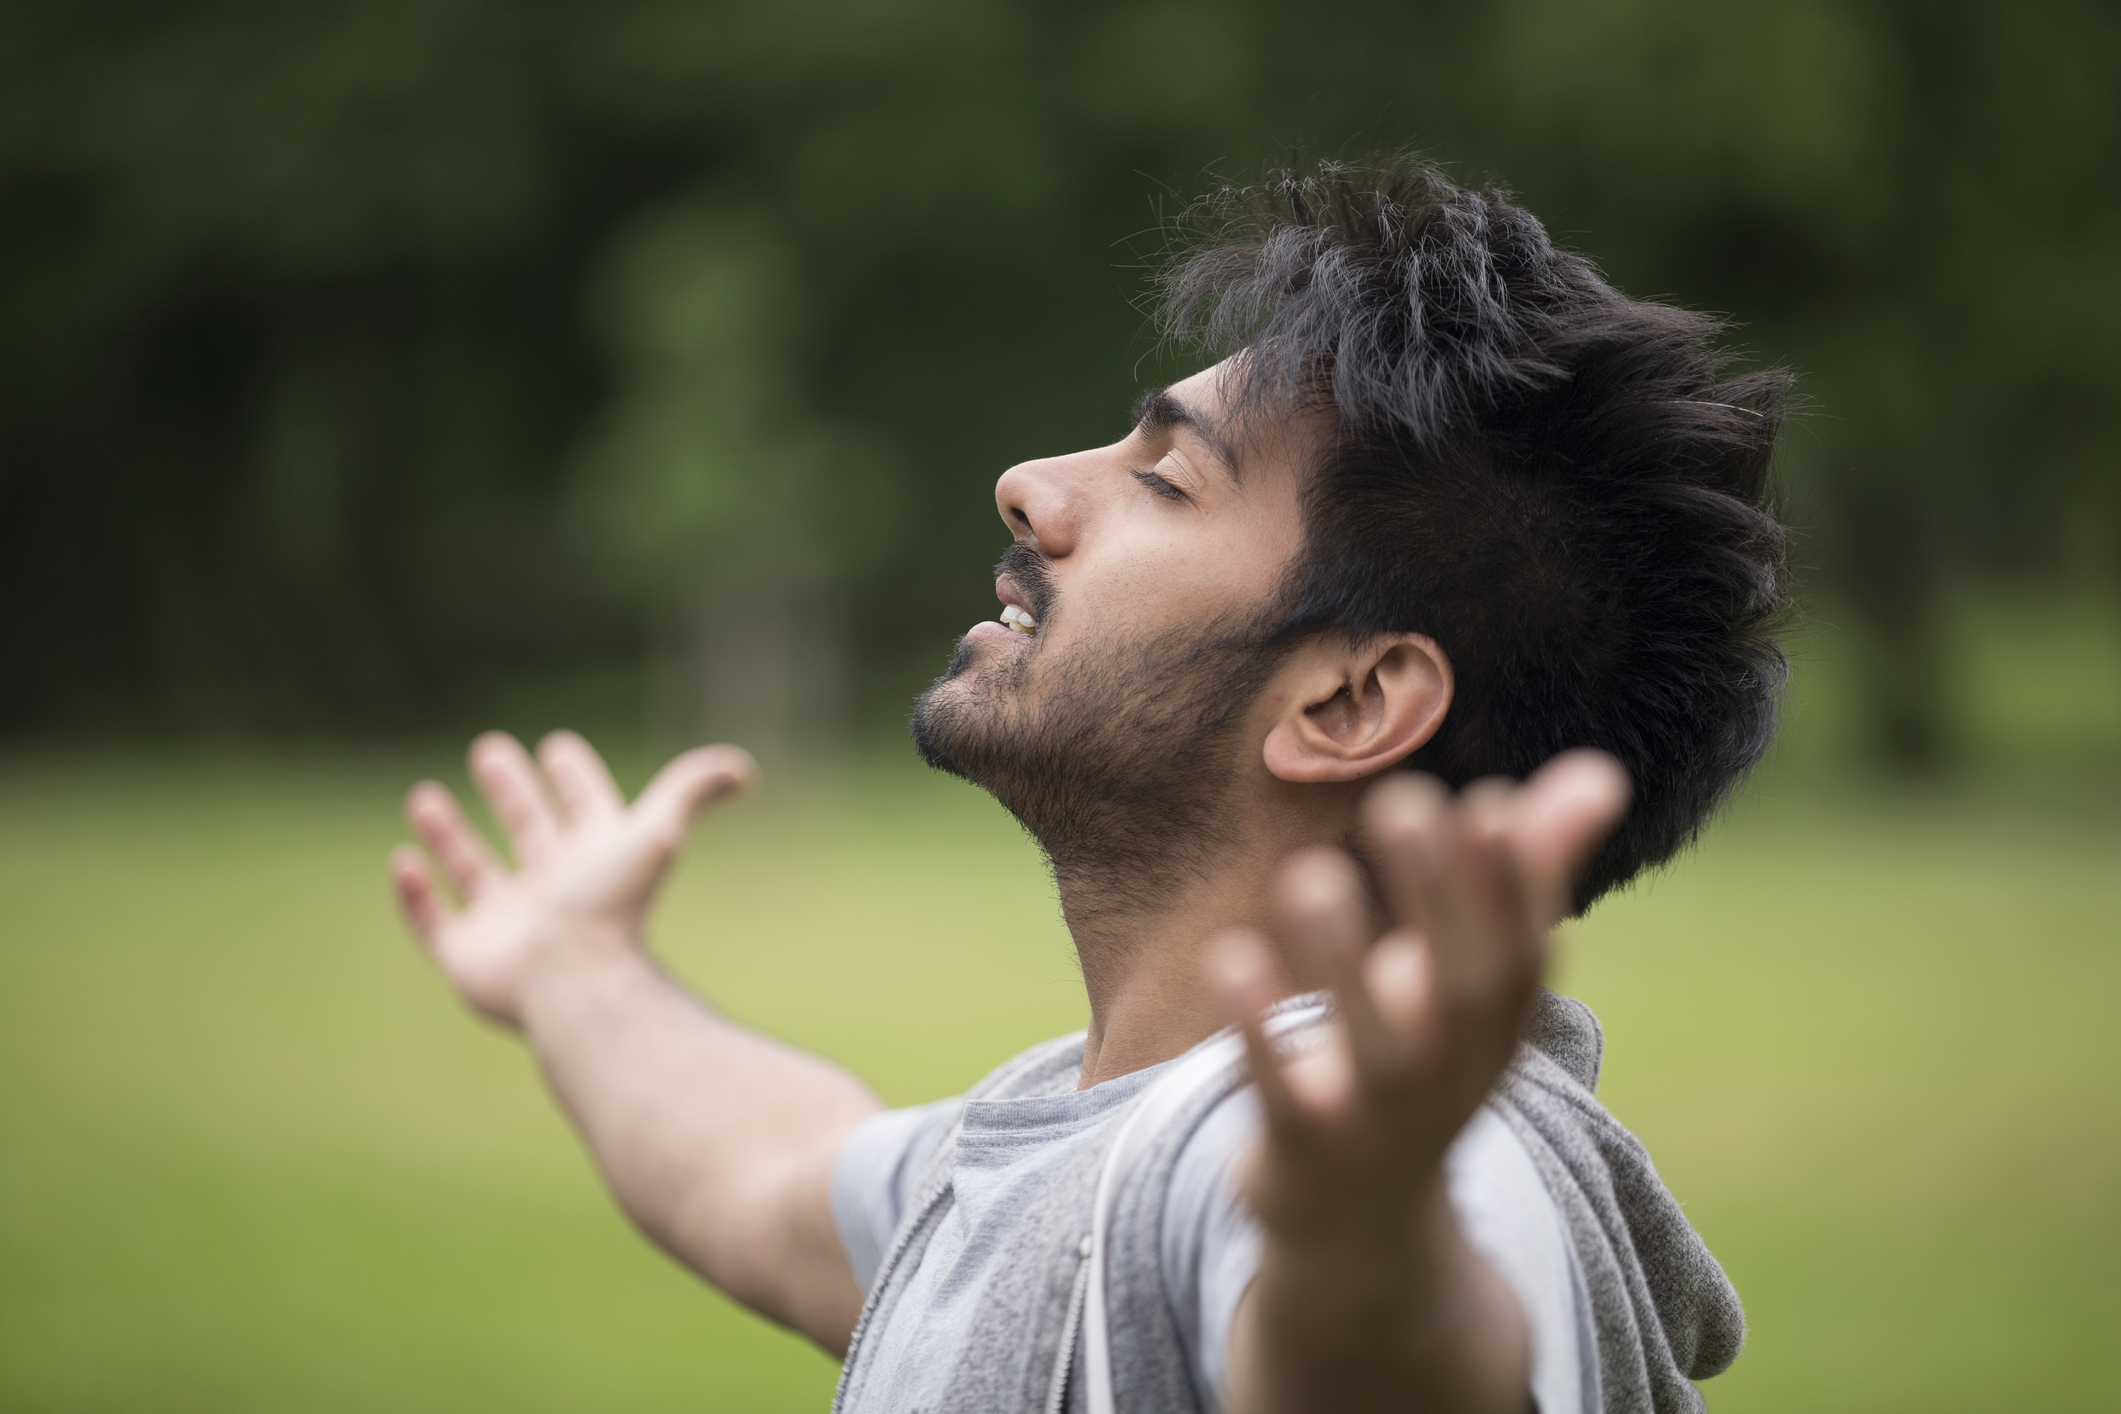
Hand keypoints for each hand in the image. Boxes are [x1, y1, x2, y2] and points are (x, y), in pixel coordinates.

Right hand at [390, 731, 755, 1027]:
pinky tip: (403, 860)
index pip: (585, 810)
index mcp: (594, 860)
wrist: (575, 982)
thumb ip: (692, 790)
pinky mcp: (469, 957)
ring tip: (424, 797)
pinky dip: (416, 894)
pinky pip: (434, 922)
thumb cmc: (613, 907)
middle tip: (491, 749)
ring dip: (450, 835)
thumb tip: (743, 768)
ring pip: (475, 872)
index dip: (575, 779)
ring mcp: (509, 924)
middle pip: (529, 830)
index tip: (558, 747)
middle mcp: (553, 889)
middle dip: (511, 793)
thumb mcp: (655, 834)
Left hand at [1215, 751, 1628, 1412]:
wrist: (1360, 1224)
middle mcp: (1451, 1072)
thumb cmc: (1420, 1059)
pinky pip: (1283, 1094)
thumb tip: (1599, 773)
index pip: (1523, 952)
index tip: (1487, 802)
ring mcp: (1379, 1119)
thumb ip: (1527, 871)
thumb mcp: (1474, 980)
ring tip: (1311, 874)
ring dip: (1342, 959)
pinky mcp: (1304, 1150)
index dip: (1515, 886)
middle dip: (1438, 897)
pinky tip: (1229, 957)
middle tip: (1403, 802)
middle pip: (1460, 988)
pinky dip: (1260, 1030)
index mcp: (1497, 1024)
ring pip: (1372, 1045)